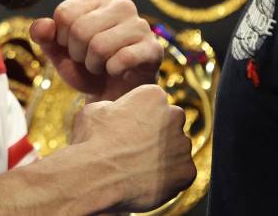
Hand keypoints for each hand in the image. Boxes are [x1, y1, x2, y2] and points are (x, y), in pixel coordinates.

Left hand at [30, 0, 161, 100]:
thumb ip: (44, 37)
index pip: (64, 13)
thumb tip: (41, 26)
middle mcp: (122, 4)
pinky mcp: (153, 48)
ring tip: (102, 66)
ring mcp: (141, 25)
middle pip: (80, 29)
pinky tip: (116, 71)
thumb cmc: (86, 68)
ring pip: (99, 45)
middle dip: (77, 54)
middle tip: (88, 60)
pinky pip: (122, 59)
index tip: (72, 47)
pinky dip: (112, 71)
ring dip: (93, 65)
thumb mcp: (59, 52)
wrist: (114, 94)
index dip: (61, 39)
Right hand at [72, 85, 196, 211]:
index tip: (129, 131)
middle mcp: (174, 115)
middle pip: (171, 124)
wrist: (95, 177)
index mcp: (153, 95)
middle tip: (136, 151)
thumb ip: (112, 107)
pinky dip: (168, 180)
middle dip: (158, 135)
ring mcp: (182, 144)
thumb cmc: (91, 142)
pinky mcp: (187, 171)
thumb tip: (112, 111)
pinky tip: (147, 183)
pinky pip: (181, 174)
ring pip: (177, 150)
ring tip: (139, 170)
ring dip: (164, 158)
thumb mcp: (93, 111)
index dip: (141, 119)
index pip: (155, 104)